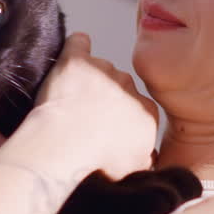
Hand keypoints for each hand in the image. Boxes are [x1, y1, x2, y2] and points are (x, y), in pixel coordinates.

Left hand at [25, 32, 158, 179]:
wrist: (64, 147)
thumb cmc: (96, 163)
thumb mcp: (132, 170)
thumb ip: (144, 158)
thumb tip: (149, 156)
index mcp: (146, 112)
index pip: (139, 107)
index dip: (122, 117)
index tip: (107, 127)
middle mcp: (129, 86)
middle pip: (120, 85)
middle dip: (105, 97)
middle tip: (86, 116)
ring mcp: (103, 70)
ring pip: (99, 68)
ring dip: (88, 78)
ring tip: (70, 99)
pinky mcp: (76, 61)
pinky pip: (79, 43)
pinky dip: (76, 46)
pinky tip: (72, 54)